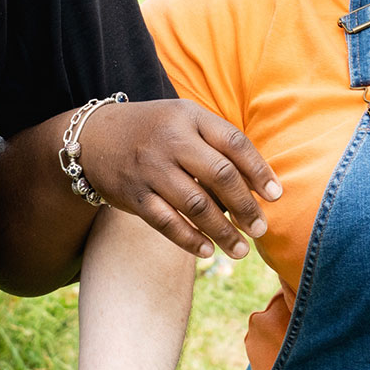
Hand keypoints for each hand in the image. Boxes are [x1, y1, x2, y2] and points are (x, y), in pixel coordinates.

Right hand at [75, 99, 280, 259]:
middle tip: (261, 228)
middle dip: (246, 206)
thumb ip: (217, 142)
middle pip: (220, 175)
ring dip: (223, 232)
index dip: (259, 170)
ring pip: (196, 205)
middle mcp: (171, 140)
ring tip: (241, 249)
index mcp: (189, 117)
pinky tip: (207, 251)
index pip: (234, 142)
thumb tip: (258, 183)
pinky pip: (167, 222)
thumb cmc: (154, 131)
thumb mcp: (183, 120)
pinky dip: (189, 240)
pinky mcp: (134, 194)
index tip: (275, 195)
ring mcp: (151, 168)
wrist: (93, 137)